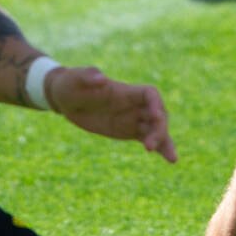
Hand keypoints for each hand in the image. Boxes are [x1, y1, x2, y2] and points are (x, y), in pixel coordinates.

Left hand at [48, 66, 176, 162]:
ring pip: (156, 129)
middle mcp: (131, 104)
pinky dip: (160, 148)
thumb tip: (102, 77)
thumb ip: (87, 76)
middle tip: (149, 146)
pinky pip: (147, 138)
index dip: (157, 104)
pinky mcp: (126, 130)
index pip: (150, 94)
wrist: (63, 98)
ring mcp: (131, 118)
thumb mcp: (74, 78)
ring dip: (165, 141)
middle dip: (160, 129)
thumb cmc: (69, 83)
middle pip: (158, 114)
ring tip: (172, 159)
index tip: (155, 117)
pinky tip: (169, 159)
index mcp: (123, 91)